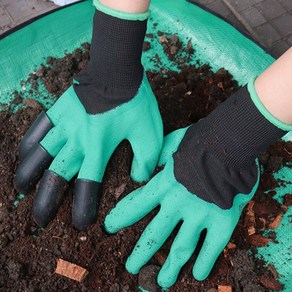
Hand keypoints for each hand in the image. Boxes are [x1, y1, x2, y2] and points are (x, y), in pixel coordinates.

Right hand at [14, 75, 162, 229]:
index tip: (80, 223)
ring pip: (41, 153)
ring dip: (29, 173)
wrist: (118, 70)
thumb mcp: (150, 132)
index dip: (83, 206)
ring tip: (21, 190)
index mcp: (100, 147)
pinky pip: (39, 127)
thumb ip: (145, 158)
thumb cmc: (135, 101)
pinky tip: (23, 153)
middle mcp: (78, 139)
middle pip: (57, 174)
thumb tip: (137, 178)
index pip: (88, 183)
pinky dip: (29, 142)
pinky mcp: (59, 109)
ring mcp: (65, 124)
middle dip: (47, 199)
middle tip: (40, 219)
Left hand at [105, 126, 258, 287]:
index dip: (121, 217)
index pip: (136, 205)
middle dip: (141, 252)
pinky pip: (212, 247)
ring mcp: (200, 214)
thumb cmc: (202, 139)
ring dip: (170, 266)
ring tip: (161, 282)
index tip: (110, 227)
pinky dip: (205, 262)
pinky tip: (198, 274)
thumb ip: (158, 155)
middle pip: (155, 234)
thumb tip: (146, 166)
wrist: (232, 142)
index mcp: (164, 183)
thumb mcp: (173, 141)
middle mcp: (178, 203)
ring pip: (182, 247)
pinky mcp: (223, 221)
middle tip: (131, 267)